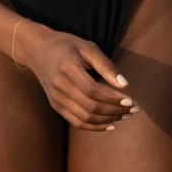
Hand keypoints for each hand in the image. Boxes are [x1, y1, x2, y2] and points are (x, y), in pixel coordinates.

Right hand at [20, 22, 138, 129]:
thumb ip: (106, 65)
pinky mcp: (56, 106)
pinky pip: (76, 122)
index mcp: (67, 68)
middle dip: (115, 110)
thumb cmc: (67, 45)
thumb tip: (124, 84)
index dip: (112, 98)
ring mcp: (56, 99)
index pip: (92, 90)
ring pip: (84, 118)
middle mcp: (60, 86)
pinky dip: (95, 126)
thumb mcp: (87, 47)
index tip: (131, 100)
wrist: (37, 51)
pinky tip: (110, 124)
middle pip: (90, 106)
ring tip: (125, 116)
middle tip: (134, 109)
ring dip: (108, 120)